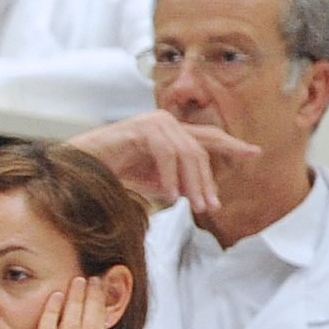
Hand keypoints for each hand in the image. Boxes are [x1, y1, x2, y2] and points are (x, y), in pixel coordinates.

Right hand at [68, 110, 260, 217]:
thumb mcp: (149, 179)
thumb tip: (196, 193)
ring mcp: (153, 122)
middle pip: (201, 149)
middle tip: (213, 206)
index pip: (207, 138)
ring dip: (192, 183)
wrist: (74, 167)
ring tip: (194, 206)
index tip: (255, 153)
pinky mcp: (141, 128)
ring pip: (187, 153)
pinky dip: (170, 176)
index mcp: (169, 132)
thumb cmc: (108, 172)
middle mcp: (165, 121)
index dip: (232, 145)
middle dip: (209, 179)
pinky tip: (170, 196)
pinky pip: (166, 154)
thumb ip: (174, 181)